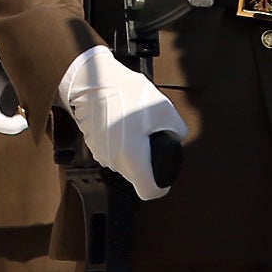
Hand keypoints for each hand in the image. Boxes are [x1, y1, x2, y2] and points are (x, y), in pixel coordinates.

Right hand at [56, 45, 185, 200]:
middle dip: (146, 163)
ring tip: (135, 128)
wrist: (95, 80)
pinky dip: (120, 144)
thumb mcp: (164, 109)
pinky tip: (122, 124)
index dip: (160, 187)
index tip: (163, 178)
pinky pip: (112, 153)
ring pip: (124, 165)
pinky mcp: (93, 144)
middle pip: (136, 176)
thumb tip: (178, 138)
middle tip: (150, 140)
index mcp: (133, 157)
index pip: (149, 191)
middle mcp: (115, 161)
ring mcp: (101, 154)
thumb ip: (178, 130)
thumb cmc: (128, 93)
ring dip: (132, 153)